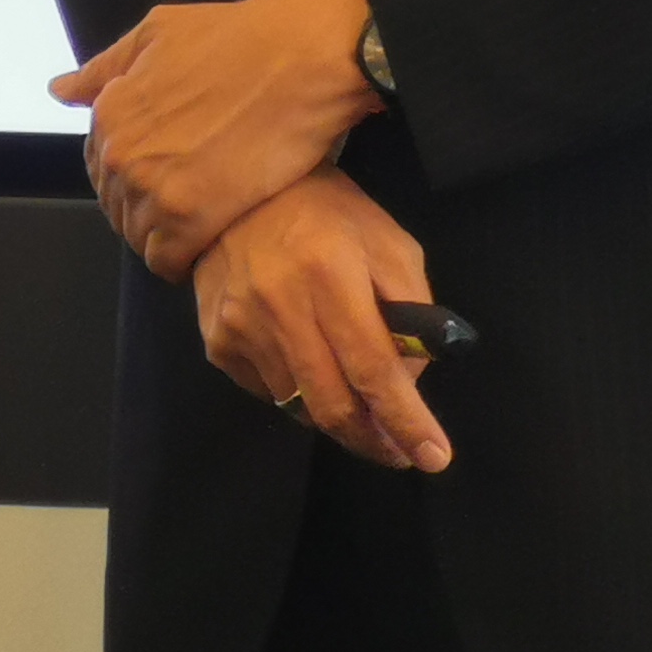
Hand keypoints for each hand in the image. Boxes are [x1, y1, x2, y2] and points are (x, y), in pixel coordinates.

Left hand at [50, 0, 380, 278]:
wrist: (302, 56)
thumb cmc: (238, 37)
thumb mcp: (159, 34)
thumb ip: (105, 68)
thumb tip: (60, 90)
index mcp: (109, 112)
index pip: (98, 168)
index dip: (133, 174)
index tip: (164, 176)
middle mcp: (120, 153)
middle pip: (118, 207)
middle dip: (147, 208)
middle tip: (190, 200)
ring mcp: (152, 188)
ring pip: (140, 237)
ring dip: (166, 236)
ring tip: (204, 221)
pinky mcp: (191, 218)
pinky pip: (167, 259)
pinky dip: (184, 258)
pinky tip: (209, 241)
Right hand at [193, 169, 452, 474]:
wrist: (239, 193)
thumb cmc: (329, 216)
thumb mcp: (389, 245)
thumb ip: (413, 309)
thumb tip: (412, 381)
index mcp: (330, 274)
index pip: (373, 368)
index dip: (405, 419)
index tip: (434, 458)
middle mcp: (279, 305)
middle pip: (333, 404)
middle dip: (374, 439)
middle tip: (398, 450)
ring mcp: (240, 326)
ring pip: (299, 407)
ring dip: (336, 416)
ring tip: (356, 399)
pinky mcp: (216, 340)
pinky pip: (267, 393)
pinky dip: (297, 394)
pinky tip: (307, 361)